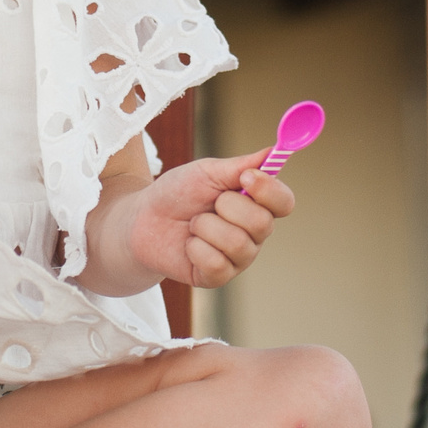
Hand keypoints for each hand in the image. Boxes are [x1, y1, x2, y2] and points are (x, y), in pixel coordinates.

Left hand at [121, 149, 294, 289]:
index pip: (284, 202)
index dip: (270, 190)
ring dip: (206, 227)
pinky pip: (217, 263)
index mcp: (257, 204)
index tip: (245, 178)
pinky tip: (188, 244)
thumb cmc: (178, 193)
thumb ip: (241, 165)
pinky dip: (195, 248)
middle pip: (263, 223)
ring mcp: (238, 258)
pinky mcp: (217, 276)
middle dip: (227, 207)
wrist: (142, 219)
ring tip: (194, 224)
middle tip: (208, 204)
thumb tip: (273, 151)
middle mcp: (254, 233)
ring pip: (238, 243)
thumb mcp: (207, 172)